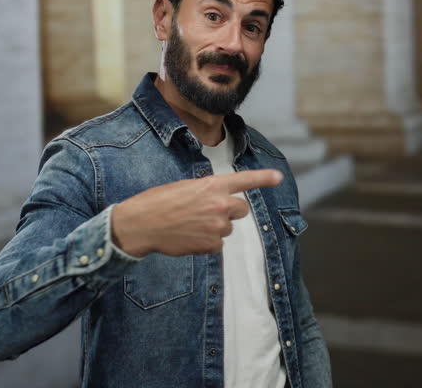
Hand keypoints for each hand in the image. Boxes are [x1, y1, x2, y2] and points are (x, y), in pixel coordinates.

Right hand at [111, 169, 282, 256]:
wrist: (142, 224)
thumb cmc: (159, 202)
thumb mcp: (185, 187)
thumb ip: (207, 192)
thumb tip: (219, 203)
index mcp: (212, 185)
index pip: (244, 180)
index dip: (264, 179)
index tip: (278, 177)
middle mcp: (219, 204)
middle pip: (241, 209)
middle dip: (230, 211)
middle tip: (208, 212)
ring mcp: (217, 226)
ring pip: (228, 228)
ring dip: (215, 227)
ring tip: (191, 225)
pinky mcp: (211, 244)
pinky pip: (218, 244)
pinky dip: (207, 243)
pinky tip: (189, 237)